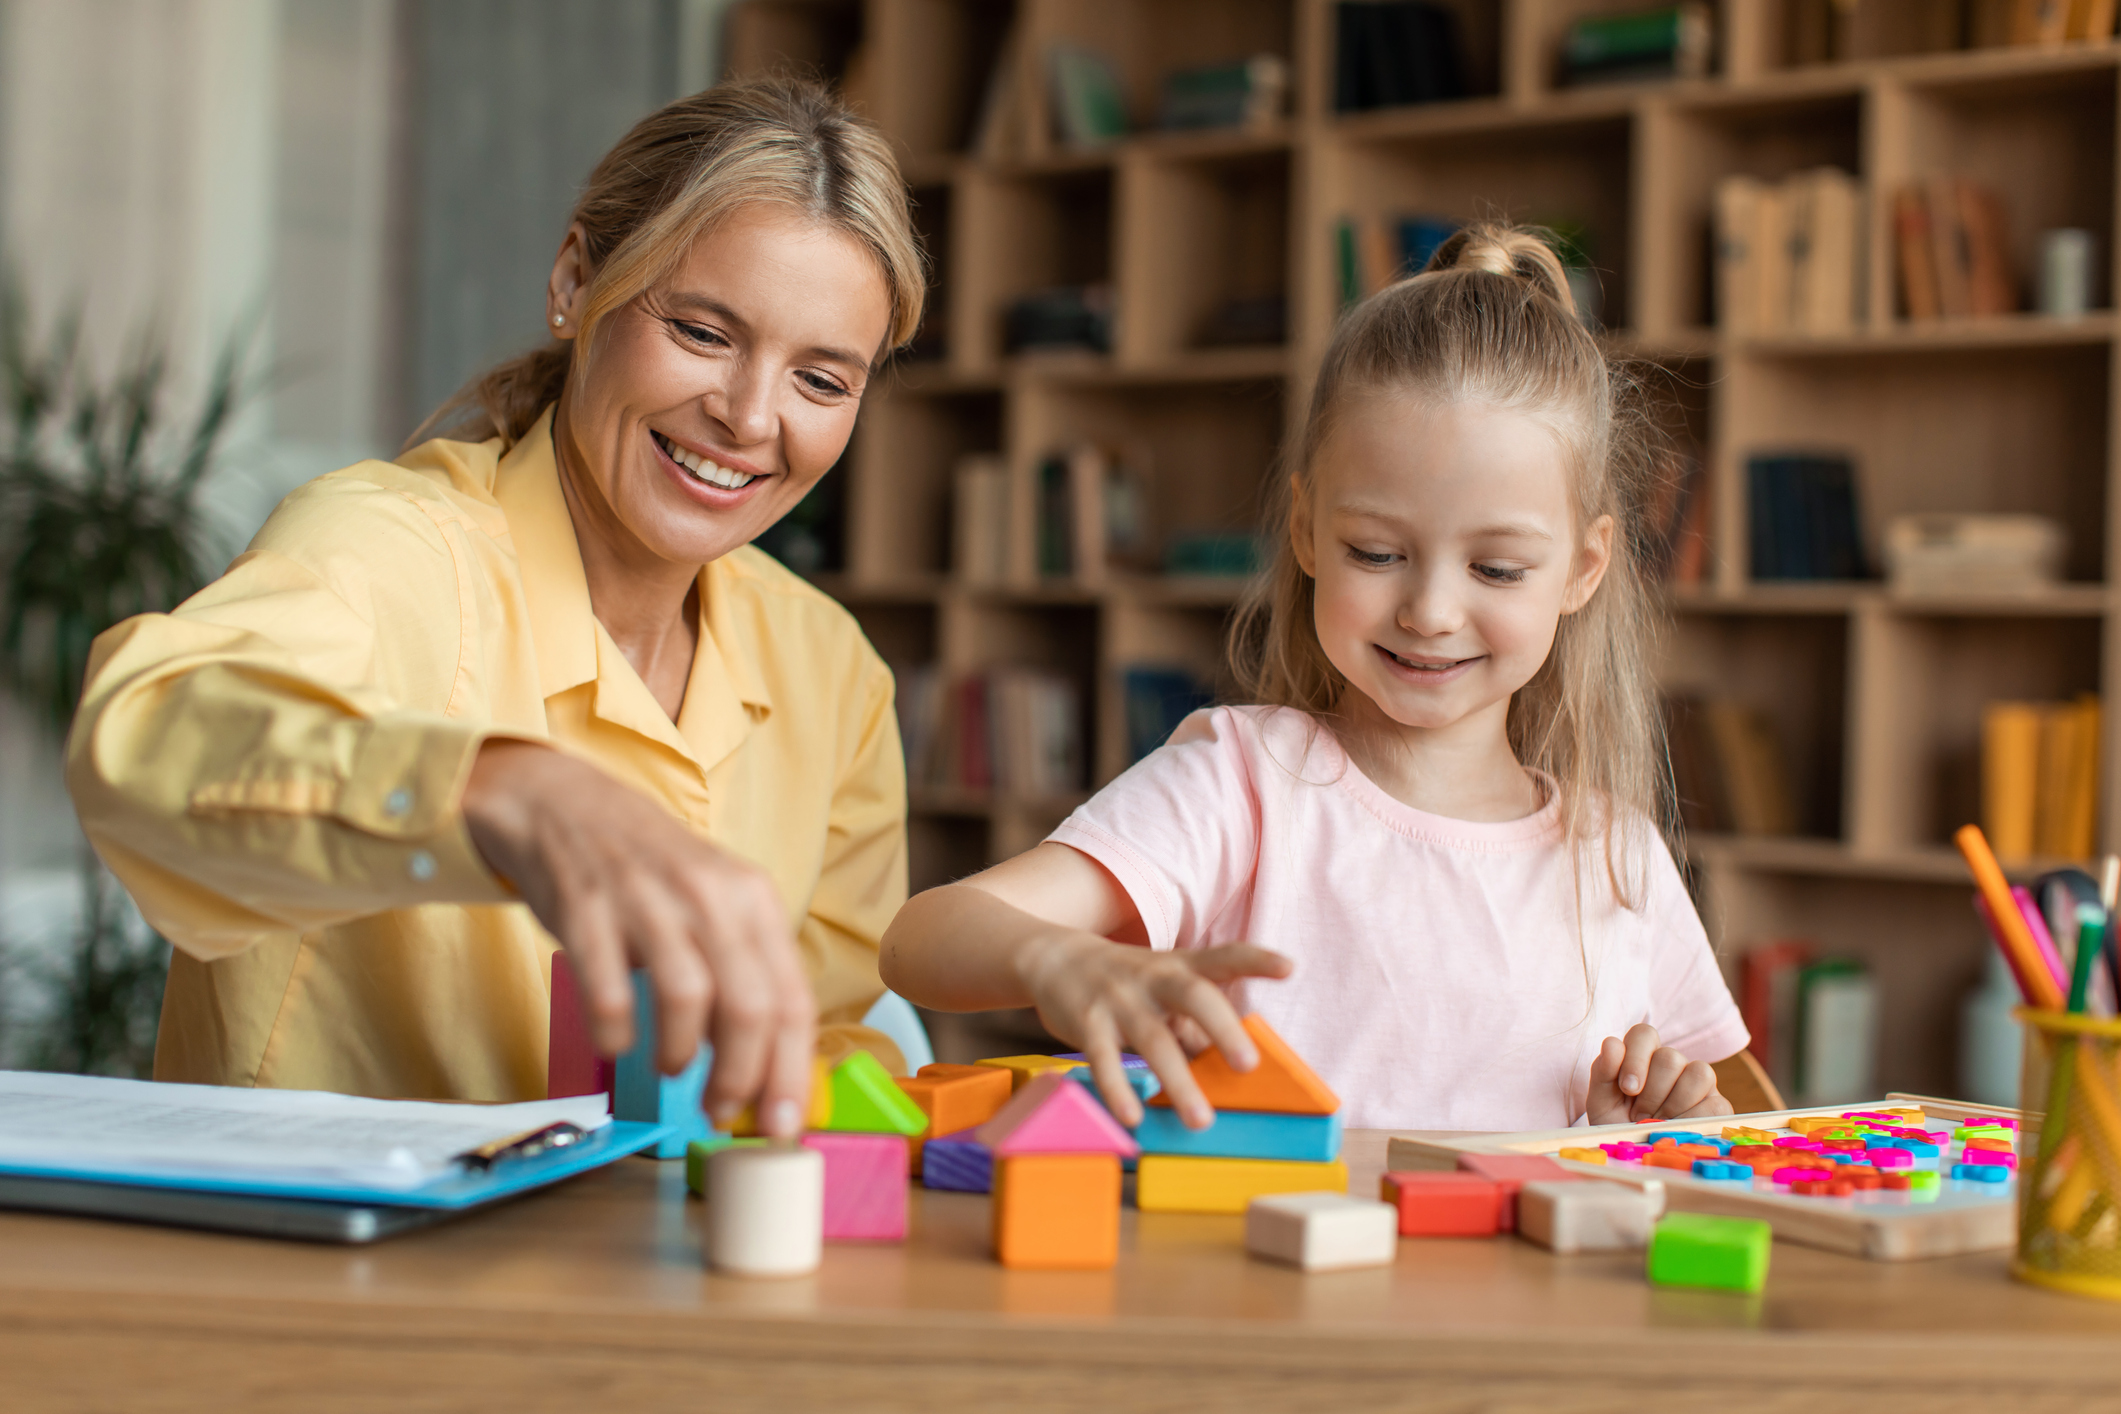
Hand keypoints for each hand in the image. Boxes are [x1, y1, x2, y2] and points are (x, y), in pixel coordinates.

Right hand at [462, 739, 815, 1136]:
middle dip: (741, 1078)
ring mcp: (648, 901)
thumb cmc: (648, 873)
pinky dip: (617, 1033)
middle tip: (722, 1111)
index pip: (792, 999)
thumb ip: (742, 972)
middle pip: (750, 1007)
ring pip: (689, 999)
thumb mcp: (714, 906)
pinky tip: (618, 1042)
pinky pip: (610, 991)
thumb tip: (762, 1064)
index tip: (784, 1124)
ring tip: (671, 1069)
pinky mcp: (588, 910)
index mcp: (753, 900)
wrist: (563, 805)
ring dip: (680, 1055)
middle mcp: (710, 897)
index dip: (791, 1071)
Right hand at [1015, 931, 1292, 1129]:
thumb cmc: (1127, 983)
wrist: (1055, 959)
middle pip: (1194, 995)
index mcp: (1180, 967)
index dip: (1257, 961)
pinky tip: (1133, 1117)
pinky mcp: (1087, 1023)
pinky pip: (1103, 1060)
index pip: (1224, 957)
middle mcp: (1154, 978)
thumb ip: (1194, 1024)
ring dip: (1178, 1082)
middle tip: (1248, 1065)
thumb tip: (1226, 1070)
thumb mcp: (1164, 989)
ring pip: (1152, 1039)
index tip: (1290, 967)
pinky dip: (1119, 1089)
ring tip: (1201, 1121)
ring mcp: (1119, 1000)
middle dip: (1222, 1028)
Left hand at [1586, 1023, 1730, 1124]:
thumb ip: (1603, 1071)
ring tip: (1658, 1121)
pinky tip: (1676, 1128)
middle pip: (1670, 1057)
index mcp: (1643, 1055)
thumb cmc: (1618, 1124)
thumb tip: (1612, 1044)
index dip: (1635, 1058)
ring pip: (1699, 1073)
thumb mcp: (1602, 1101)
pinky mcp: (1717, 1106)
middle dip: (1652, 1092)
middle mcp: (1673, 1063)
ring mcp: (1698, 1082)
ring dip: (1673, 1104)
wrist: (1636, 1155)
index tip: (1627, 1089)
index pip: (1644, 1034)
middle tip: (1640, 1114)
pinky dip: (1692, 1119)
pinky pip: (1714, 1104)